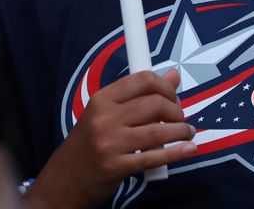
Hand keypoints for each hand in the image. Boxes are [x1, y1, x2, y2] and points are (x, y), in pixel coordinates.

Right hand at [26, 69, 195, 207]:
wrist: (65, 178)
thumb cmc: (88, 143)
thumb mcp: (105, 113)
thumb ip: (138, 95)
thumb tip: (173, 75)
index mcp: (101, 99)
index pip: (142, 80)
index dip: (166, 86)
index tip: (173, 97)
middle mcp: (104, 118)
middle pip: (154, 103)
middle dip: (176, 110)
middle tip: (179, 118)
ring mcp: (109, 143)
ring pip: (158, 130)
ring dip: (181, 131)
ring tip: (186, 133)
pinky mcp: (116, 166)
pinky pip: (154, 157)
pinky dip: (177, 152)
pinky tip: (188, 149)